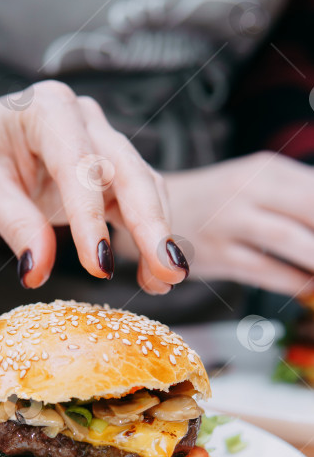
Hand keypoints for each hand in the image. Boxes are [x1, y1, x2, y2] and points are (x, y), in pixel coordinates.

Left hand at [0, 81, 186, 290]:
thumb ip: (16, 227)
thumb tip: (38, 273)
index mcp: (47, 109)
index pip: (79, 167)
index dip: (92, 220)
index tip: (100, 267)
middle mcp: (82, 119)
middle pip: (129, 172)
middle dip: (152, 226)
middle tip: (171, 271)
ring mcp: (99, 141)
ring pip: (142, 187)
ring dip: (156, 235)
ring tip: (165, 281)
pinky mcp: (104, 170)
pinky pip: (134, 202)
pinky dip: (145, 236)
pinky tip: (152, 273)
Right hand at [164, 153, 313, 295]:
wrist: (156, 215)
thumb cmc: (218, 203)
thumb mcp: (257, 185)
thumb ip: (297, 198)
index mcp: (266, 168)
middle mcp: (247, 189)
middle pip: (310, 207)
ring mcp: (229, 223)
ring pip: (290, 241)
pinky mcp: (217, 255)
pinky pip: (265, 271)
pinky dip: (294, 282)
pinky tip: (310, 288)